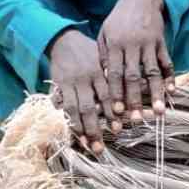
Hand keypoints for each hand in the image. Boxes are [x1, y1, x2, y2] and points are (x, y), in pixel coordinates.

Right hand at [49, 29, 110, 152]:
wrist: (64, 39)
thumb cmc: (90, 52)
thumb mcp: (105, 60)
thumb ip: (114, 77)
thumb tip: (131, 95)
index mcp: (99, 72)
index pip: (106, 96)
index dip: (111, 114)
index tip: (117, 129)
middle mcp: (84, 79)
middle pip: (89, 108)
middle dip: (94, 129)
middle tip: (100, 148)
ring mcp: (69, 83)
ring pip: (73, 110)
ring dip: (80, 129)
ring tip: (86, 144)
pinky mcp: (57, 86)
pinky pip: (60, 104)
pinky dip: (65, 117)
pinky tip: (70, 131)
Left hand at [98, 0, 173, 119]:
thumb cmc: (119, 19)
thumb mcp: (105, 33)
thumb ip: (104, 55)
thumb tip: (106, 78)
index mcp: (115, 45)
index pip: (115, 74)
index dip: (116, 93)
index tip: (117, 112)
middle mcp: (132, 46)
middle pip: (134, 77)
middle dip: (135, 99)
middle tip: (137, 119)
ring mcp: (149, 44)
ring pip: (153, 72)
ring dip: (156, 93)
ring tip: (158, 111)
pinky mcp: (162, 43)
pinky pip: (167, 62)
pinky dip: (170, 77)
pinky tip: (172, 91)